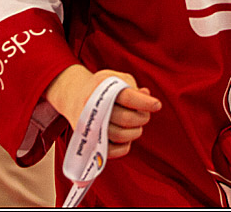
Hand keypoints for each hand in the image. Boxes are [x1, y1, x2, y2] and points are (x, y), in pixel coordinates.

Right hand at [45, 64, 161, 158]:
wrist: (73, 95)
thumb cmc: (101, 86)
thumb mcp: (116, 77)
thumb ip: (133, 86)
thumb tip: (147, 96)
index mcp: (102, 89)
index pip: (128, 98)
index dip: (145, 103)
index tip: (157, 105)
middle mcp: (93, 108)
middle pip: (126, 119)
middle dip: (142, 118)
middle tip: (145, 115)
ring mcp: (90, 126)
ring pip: (121, 136)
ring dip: (135, 132)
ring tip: (136, 125)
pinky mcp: (90, 141)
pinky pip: (112, 151)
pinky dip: (124, 146)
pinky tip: (126, 137)